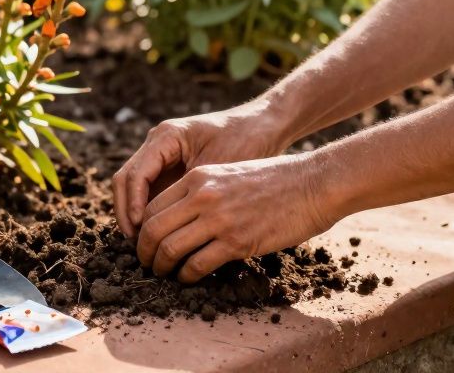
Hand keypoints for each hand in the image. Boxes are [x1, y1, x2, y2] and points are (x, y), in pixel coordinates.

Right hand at [112, 99, 294, 235]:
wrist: (264, 126)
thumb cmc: (246, 141)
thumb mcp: (219, 169)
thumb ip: (194, 194)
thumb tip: (175, 229)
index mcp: (166, 137)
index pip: (136, 173)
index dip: (133, 203)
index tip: (140, 229)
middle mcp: (157, 144)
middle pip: (125, 180)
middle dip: (126, 212)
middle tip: (136, 242)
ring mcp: (161, 156)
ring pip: (133, 187)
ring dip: (134, 214)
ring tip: (144, 242)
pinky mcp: (170, 168)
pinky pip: (150, 191)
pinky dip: (149, 212)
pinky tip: (158, 234)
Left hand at [135, 154, 337, 282]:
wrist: (312, 184)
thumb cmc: (275, 180)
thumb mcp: (227, 173)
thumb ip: (202, 190)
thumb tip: (181, 216)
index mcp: (197, 178)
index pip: (152, 206)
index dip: (141, 228)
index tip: (144, 241)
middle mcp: (201, 196)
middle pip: (153, 229)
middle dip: (143, 251)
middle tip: (145, 263)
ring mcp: (218, 220)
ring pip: (170, 248)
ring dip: (161, 266)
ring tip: (163, 274)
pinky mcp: (237, 242)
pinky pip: (198, 264)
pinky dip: (187, 276)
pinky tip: (188, 279)